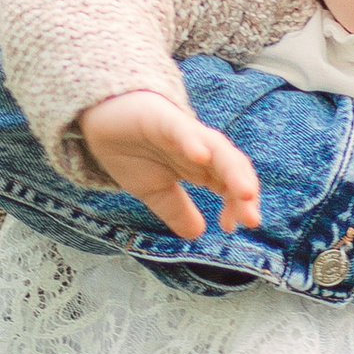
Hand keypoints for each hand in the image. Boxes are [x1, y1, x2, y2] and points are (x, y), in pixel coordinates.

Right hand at [79, 90, 262, 239]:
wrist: (101, 118)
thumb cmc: (133, 151)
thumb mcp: (154, 190)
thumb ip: (177, 210)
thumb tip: (198, 235)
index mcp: (201, 167)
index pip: (231, 184)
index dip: (237, 206)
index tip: (232, 228)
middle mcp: (199, 148)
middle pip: (232, 166)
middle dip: (245, 190)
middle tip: (252, 219)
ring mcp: (183, 132)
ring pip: (216, 147)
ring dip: (232, 169)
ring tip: (244, 192)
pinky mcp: (162, 119)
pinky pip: (181, 129)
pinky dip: (193, 141)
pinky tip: (201, 156)